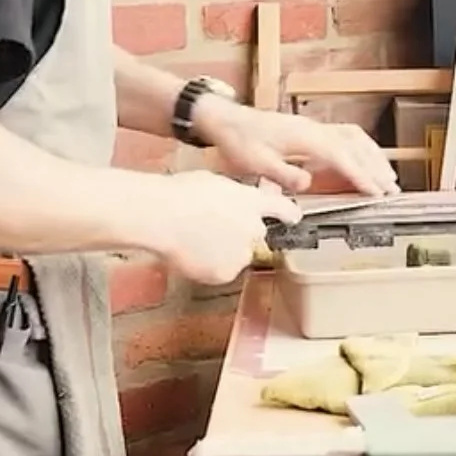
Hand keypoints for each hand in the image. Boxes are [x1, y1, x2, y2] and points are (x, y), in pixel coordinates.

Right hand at [145, 171, 300, 284]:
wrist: (162, 215)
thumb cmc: (180, 194)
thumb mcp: (216, 183)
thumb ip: (235, 195)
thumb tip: (235, 202)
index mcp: (252, 201)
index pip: (284, 210)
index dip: (289, 215)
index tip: (293, 218)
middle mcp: (254, 228)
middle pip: (256, 235)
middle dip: (241, 233)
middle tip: (213, 227)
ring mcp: (241, 252)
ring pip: (238, 255)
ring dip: (225, 251)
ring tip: (196, 238)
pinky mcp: (226, 273)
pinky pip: (222, 271)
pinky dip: (211, 267)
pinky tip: (192, 253)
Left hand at [193, 100, 398, 196]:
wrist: (226, 120)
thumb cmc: (239, 141)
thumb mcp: (254, 163)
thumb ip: (281, 173)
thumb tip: (307, 184)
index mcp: (303, 137)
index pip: (340, 155)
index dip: (360, 174)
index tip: (376, 191)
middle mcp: (313, 128)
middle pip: (355, 144)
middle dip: (376, 166)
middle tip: (393, 188)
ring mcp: (313, 126)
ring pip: (353, 137)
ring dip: (373, 155)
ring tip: (387, 176)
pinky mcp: (310, 130)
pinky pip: (344, 135)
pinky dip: (361, 148)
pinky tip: (365, 159)